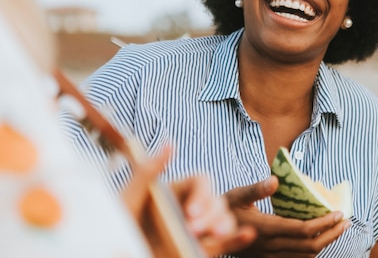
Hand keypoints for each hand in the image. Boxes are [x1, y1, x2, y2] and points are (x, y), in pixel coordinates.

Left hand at [122, 145, 255, 256]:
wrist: (117, 250)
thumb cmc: (118, 226)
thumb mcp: (129, 199)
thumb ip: (147, 172)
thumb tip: (169, 144)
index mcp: (176, 190)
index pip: (202, 181)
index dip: (202, 193)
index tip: (191, 212)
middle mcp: (190, 208)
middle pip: (217, 200)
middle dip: (211, 213)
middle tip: (193, 230)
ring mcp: (198, 230)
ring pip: (224, 219)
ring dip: (226, 224)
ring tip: (215, 236)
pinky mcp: (202, 250)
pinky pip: (226, 243)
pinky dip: (239, 239)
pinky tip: (247, 234)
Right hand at [224, 176, 350, 257]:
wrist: (207, 232)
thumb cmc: (223, 208)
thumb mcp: (236, 194)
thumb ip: (256, 188)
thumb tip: (275, 180)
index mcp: (264, 228)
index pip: (301, 230)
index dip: (323, 224)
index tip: (338, 213)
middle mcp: (268, 246)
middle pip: (308, 247)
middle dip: (331, 234)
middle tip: (345, 221)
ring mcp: (268, 256)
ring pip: (304, 256)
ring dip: (325, 244)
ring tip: (338, 229)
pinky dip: (312, 251)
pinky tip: (319, 239)